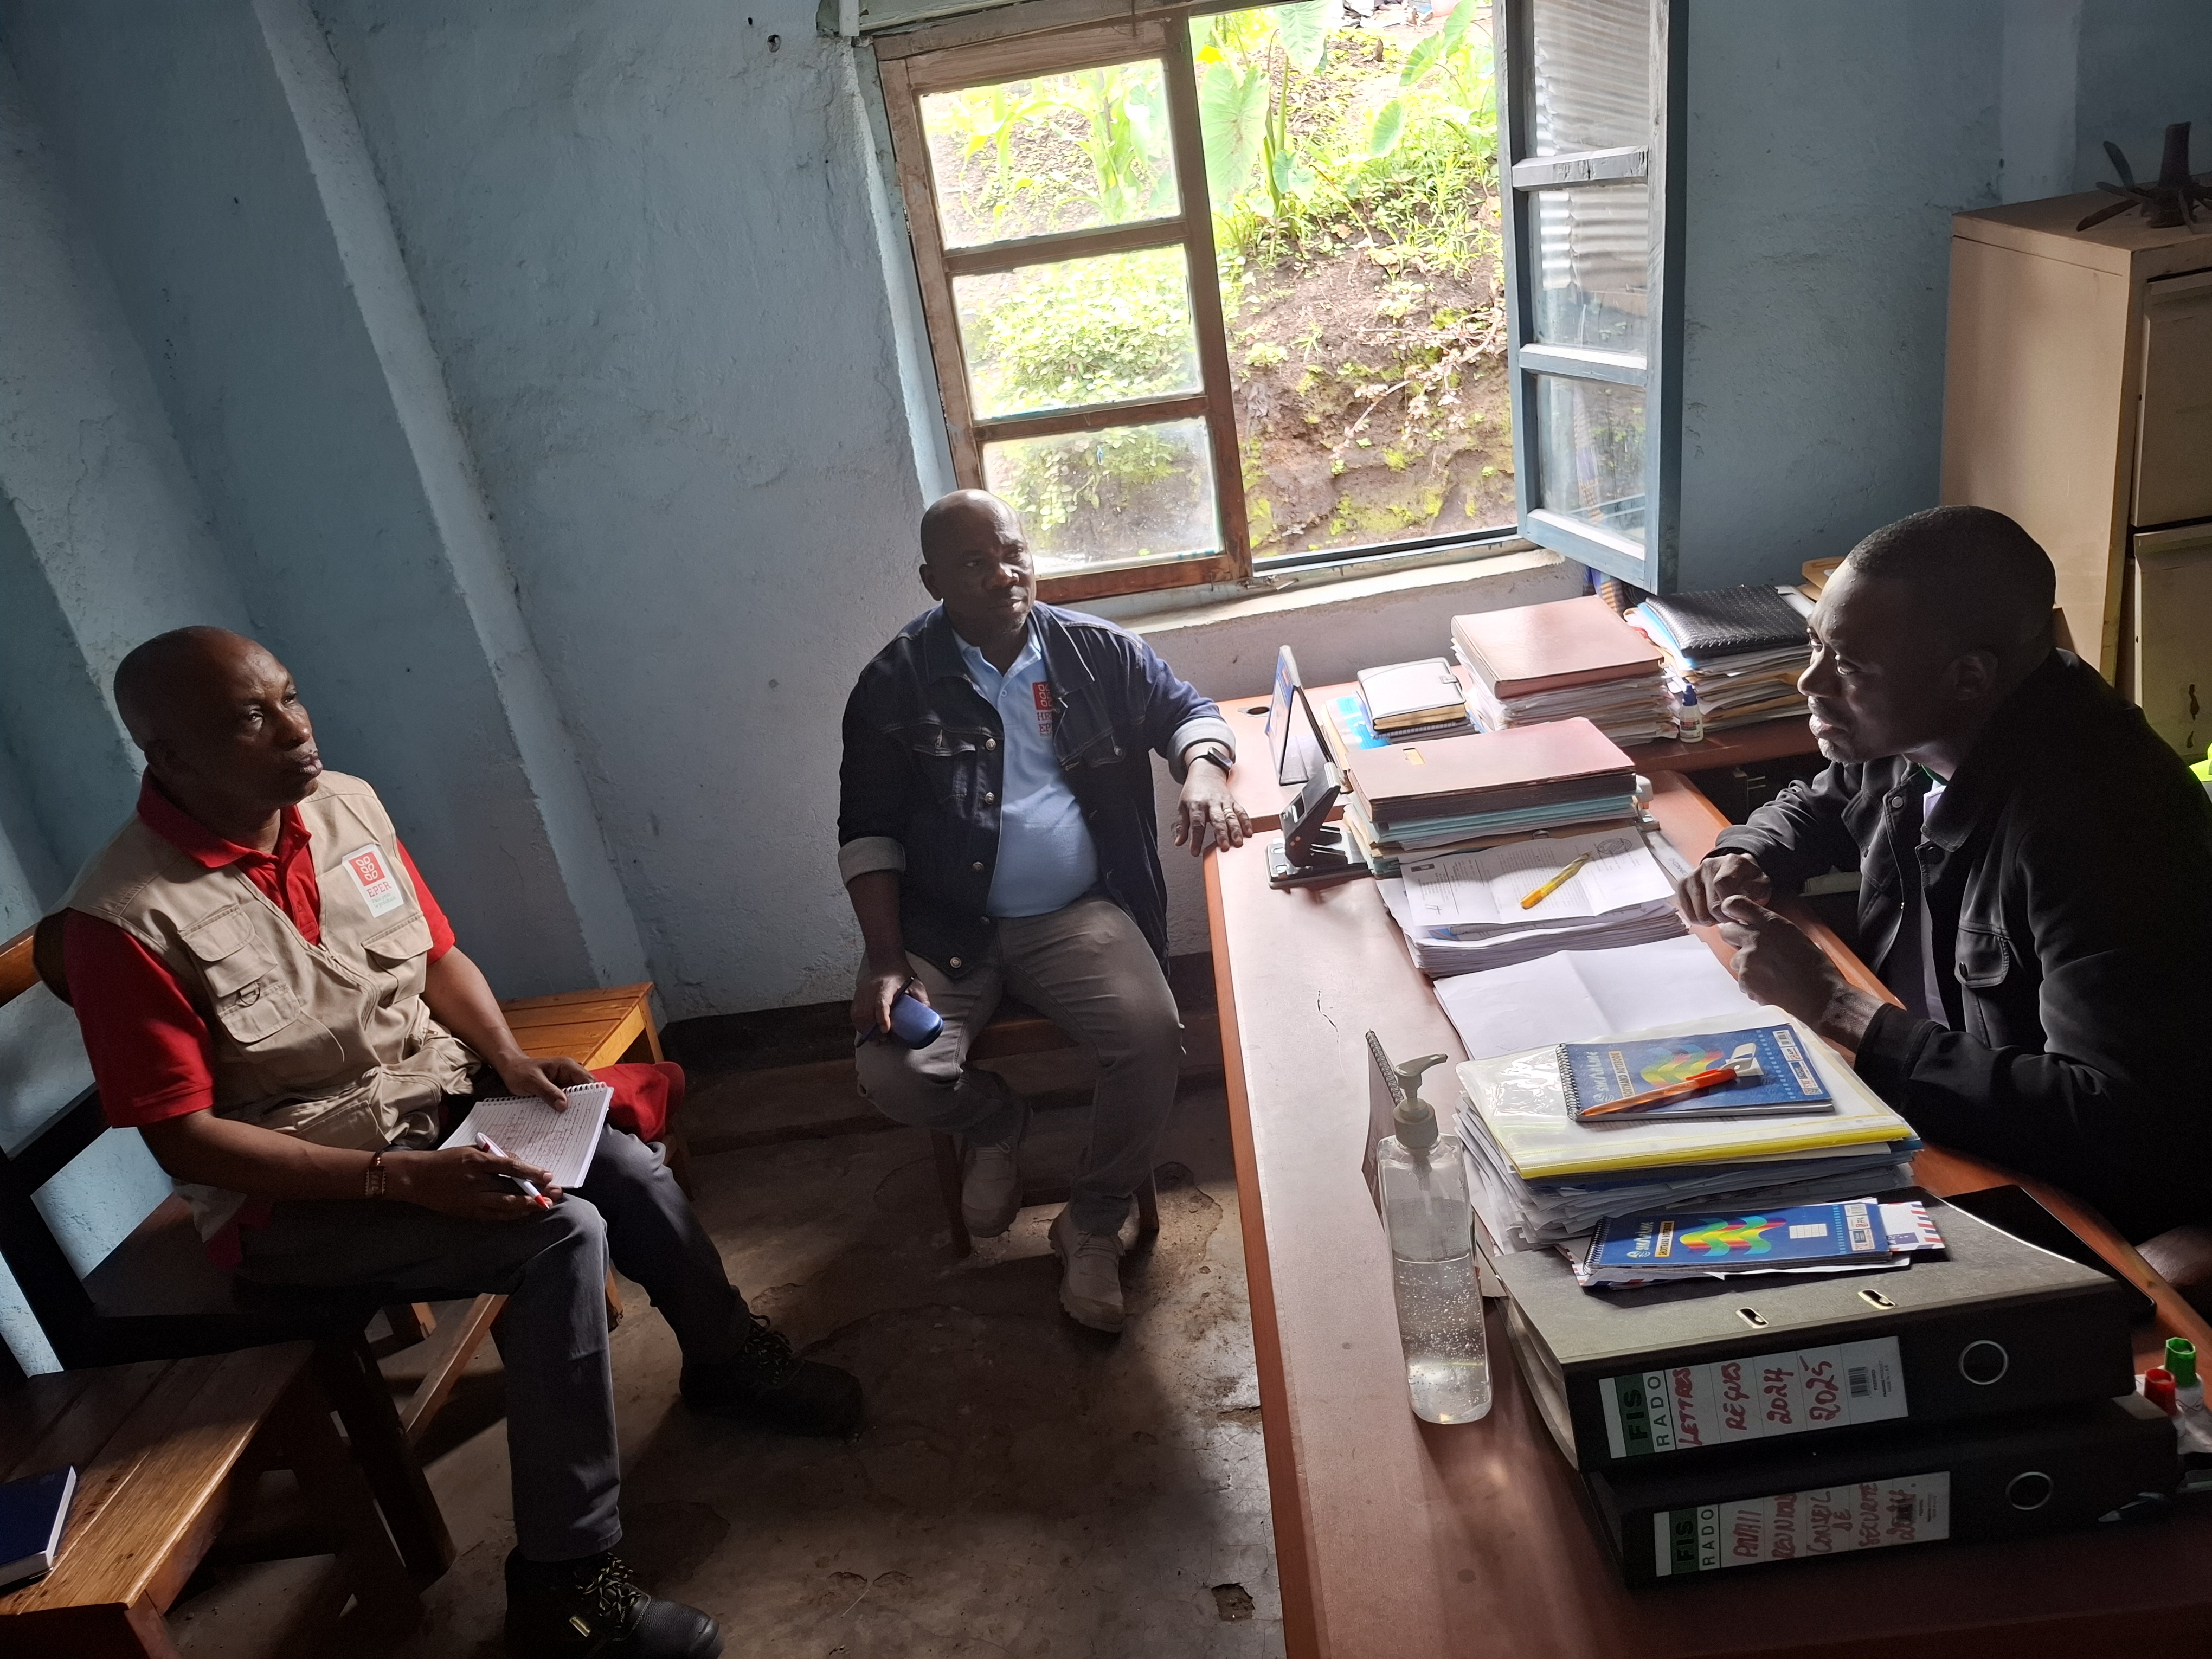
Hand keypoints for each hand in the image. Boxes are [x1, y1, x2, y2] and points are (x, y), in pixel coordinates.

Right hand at [386, 1145, 560, 1220]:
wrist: (416, 1177)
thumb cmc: (446, 1160)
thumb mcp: (470, 1149)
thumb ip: (494, 1155)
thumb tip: (518, 1162)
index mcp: (476, 1161)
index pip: (510, 1166)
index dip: (532, 1172)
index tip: (548, 1175)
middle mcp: (475, 1182)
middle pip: (511, 1191)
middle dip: (536, 1194)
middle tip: (555, 1194)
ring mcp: (471, 1200)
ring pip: (505, 1208)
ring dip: (527, 1208)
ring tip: (544, 1205)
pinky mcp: (467, 1212)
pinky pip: (494, 1216)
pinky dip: (511, 1215)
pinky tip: (524, 1213)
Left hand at [489, 1050, 593, 1109]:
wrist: (510, 1069)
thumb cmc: (519, 1071)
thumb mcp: (532, 1081)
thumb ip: (548, 1092)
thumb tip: (563, 1105)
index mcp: (567, 1067)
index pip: (588, 1080)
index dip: (594, 1094)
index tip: (593, 1109)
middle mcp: (569, 1074)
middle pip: (585, 1090)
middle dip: (585, 1103)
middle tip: (582, 1119)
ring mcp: (564, 1082)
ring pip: (577, 1097)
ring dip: (575, 1107)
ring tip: (573, 1121)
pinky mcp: (558, 1090)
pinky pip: (566, 1100)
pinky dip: (566, 1108)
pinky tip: (563, 1118)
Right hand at [853, 957, 922, 1035]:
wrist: (887, 963)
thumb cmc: (902, 976)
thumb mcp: (916, 985)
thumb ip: (922, 1000)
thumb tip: (927, 1017)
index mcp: (886, 986)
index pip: (881, 1003)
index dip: (882, 1017)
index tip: (886, 1030)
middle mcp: (871, 989)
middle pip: (866, 1012)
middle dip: (873, 1030)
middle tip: (883, 1040)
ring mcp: (862, 992)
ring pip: (857, 1015)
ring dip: (865, 1030)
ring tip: (875, 1039)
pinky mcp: (857, 995)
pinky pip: (854, 1013)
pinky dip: (859, 1025)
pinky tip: (866, 1032)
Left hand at [1174, 762, 1249, 856]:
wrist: (1205, 773)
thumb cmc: (1194, 791)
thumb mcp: (1182, 806)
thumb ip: (1182, 825)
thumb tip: (1179, 842)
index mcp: (1196, 804)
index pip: (1196, 824)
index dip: (1196, 839)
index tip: (1194, 852)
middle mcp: (1211, 803)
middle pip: (1217, 820)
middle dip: (1221, 834)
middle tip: (1224, 846)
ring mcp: (1223, 802)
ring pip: (1231, 816)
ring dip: (1236, 830)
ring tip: (1238, 842)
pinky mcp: (1232, 801)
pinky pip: (1240, 811)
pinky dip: (1245, 821)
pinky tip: (1248, 832)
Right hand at [1674, 852, 1770, 925]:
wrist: (1737, 874)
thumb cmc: (1749, 883)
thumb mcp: (1762, 887)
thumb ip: (1755, 894)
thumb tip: (1734, 903)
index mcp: (1731, 862)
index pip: (1722, 885)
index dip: (1730, 904)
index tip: (1738, 911)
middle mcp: (1709, 864)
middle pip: (1712, 904)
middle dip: (1724, 917)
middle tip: (1732, 915)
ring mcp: (1694, 874)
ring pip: (1699, 912)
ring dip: (1712, 919)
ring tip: (1721, 914)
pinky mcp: (1683, 884)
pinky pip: (1686, 911)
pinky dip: (1698, 918)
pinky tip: (1708, 914)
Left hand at [1716, 895, 1879, 1048]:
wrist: (1821, 998)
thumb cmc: (1817, 969)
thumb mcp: (1799, 939)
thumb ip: (1776, 933)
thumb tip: (1766, 934)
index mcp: (1772, 924)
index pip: (1736, 904)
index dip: (1731, 909)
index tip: (1732, 915)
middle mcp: (1756, 938)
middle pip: (1727, 931)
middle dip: (1735, 938)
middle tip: (1750, 949)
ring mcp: (1748, 959)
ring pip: (1736, 960)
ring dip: (1747, 966)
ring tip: (1770, 975)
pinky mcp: (1745, 979)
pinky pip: (1742, 981)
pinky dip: (1752, 985)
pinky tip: (1771, 988)